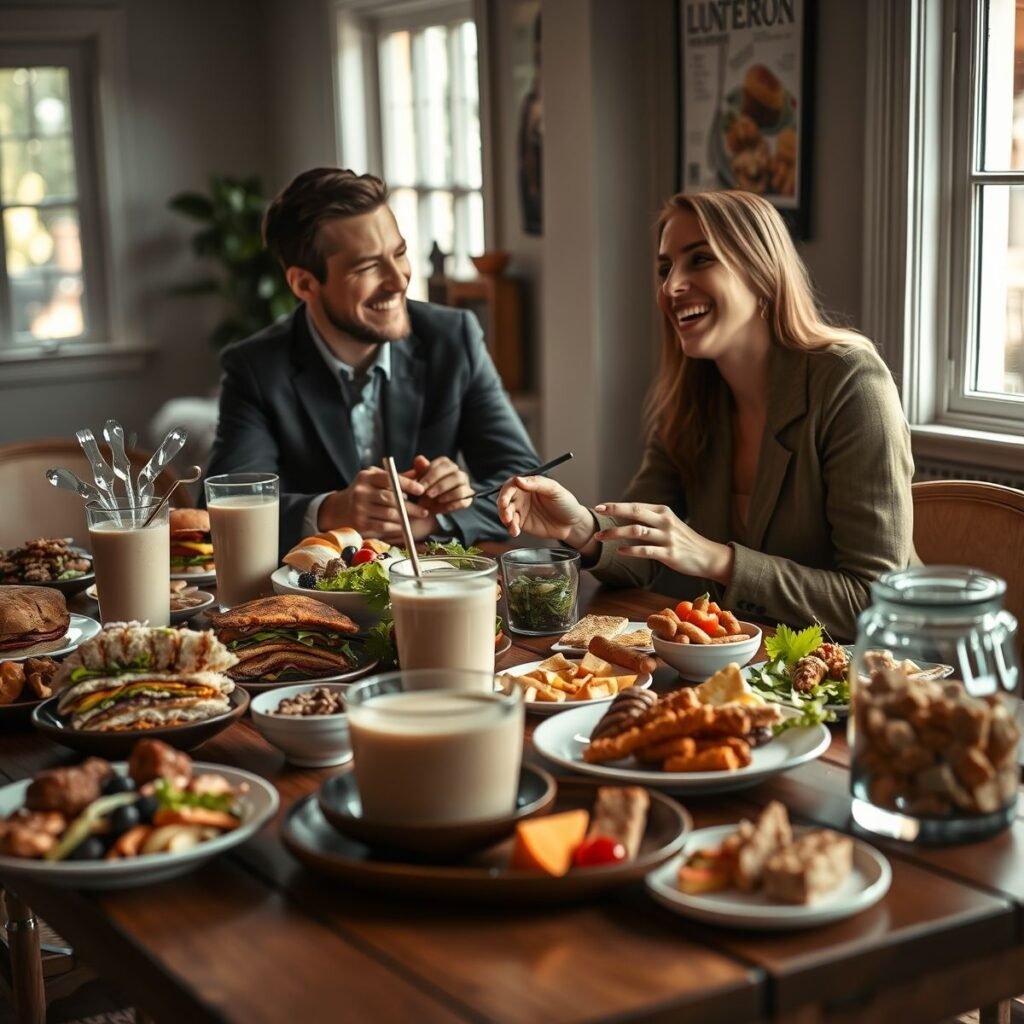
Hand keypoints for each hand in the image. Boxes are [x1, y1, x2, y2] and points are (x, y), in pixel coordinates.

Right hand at [318, 467, 429, 541]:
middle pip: (391, 499)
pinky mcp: (359, 523)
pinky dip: (396, 527)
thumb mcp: (377, 479)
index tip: (421, 489)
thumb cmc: (366, 492)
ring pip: (389, 514)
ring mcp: (359, 508)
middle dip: (411, 506)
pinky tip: (403, 526)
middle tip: (424, 511)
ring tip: (414, 518)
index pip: (390, 478)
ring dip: (405, 518)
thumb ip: (397, 476)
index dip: (408, 484)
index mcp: (366, 477)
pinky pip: (383, 527)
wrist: (340, 509)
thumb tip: (420, 469)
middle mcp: (361, 491)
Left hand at [403, 455, 472, 514]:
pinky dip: (454, 504)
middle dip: (439, 484)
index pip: (443, 463)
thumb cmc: (424, 491)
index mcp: (446, 464)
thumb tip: (420, 458)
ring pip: (460, 486)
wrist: (428, 509)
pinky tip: (444, 508)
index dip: (431, 474)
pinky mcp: (467, 498)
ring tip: (437, 500)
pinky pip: (464, 500)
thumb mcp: (419, 481)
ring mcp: (465, 484)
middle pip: (454, 473)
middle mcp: (457, 472)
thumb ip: (420, 470)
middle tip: (427, 494)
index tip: (420, 485)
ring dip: (447, 494)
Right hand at [497, 476, 594, 546]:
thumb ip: (536, 483)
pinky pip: (512, 524)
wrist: (573, 524)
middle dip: (502, 505)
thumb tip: (518, 479)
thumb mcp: (554, 489)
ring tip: (511, 523)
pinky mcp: (522, 523)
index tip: (506, 498)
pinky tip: (515, 531)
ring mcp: (521, 510)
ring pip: (506, 512)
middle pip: (504, 498)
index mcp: (528, 484)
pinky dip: (511, 527)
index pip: (511, 485)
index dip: (506, 491)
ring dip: (505, 517)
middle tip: (506, 513)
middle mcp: (522, 496)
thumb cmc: (566, 503)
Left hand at [593, 502, 733, 582]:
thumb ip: (650, 519)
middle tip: (597, 513)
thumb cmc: (684, 540)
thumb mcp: (668, 523)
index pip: (636, 506)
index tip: (600, 506)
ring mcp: (667, 537)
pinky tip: (620, 551)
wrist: (707, 556)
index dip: (616, 506)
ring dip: (616, 534)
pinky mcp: (669, 554)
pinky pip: (646, 551)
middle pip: (635, 512)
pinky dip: (631, 550)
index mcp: (663, 512)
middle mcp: (664, 521)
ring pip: (637, 531)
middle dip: (614, 511)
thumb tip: (627, 516)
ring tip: (601, 538)